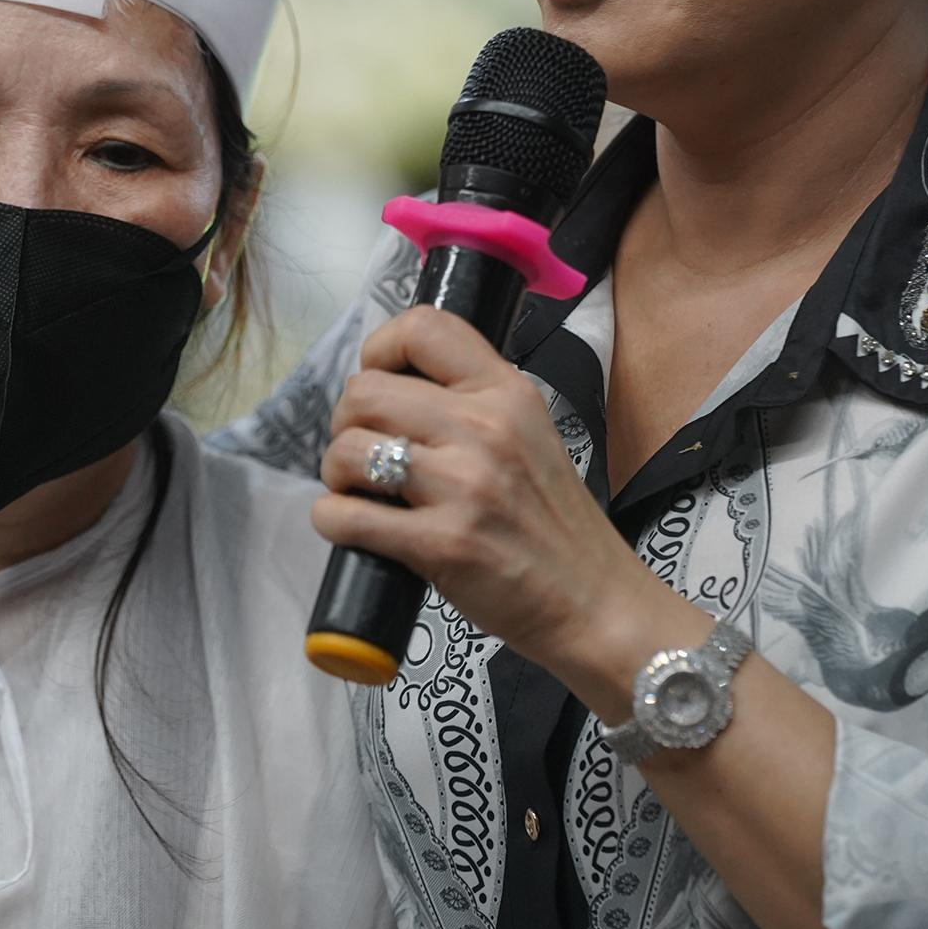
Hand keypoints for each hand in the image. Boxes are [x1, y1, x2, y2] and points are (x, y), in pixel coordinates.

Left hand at [314, 307, 668, 693]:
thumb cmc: (554, 522)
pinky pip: (345, 516)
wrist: (595, 602)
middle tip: (364, 451)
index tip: (379, 380)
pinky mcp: (441, 545)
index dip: (380, 348)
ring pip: (348, 449)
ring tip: (359, 491)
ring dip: (337, 473)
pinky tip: (354, 527)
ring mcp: (463, 486)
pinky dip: (332, 521)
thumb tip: (393, 387)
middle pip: (364, 391)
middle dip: (346, 423)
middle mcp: (484, 427)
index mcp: (507, 391)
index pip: (423, 327)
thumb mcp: (530, 434)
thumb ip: (473, 403)